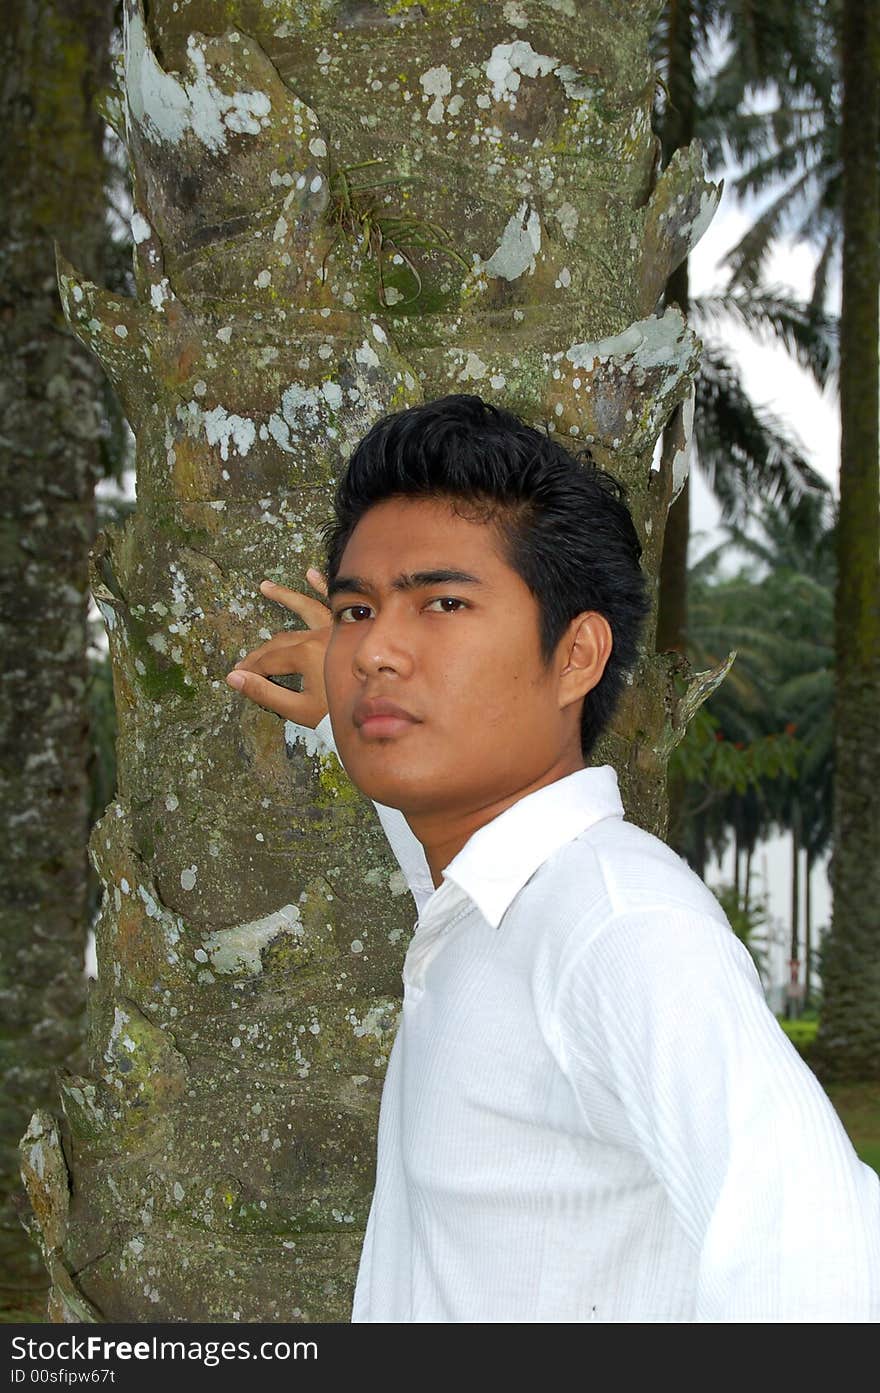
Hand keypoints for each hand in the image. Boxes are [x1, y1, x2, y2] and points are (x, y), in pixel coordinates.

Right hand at [225, 567, 331, 728]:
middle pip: (281, 640)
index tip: (238, 675)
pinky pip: (334, 602)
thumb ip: (264, 692)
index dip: (251, 669)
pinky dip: (323, 586)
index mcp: (306, 654)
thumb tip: (233, 678)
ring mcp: (335, 628)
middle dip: (261, 651)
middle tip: (245, 661)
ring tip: (266, 586)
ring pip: (306, 608)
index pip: (268, 660)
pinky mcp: (347, 628)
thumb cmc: (335, 713)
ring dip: (286, 596)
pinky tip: (311, 573)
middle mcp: (319, 635)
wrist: (373, 711)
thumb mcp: (297, 708)